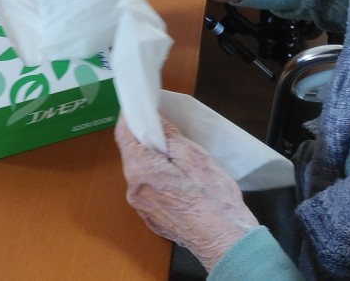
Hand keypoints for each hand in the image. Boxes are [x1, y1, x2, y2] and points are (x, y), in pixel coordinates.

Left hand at [115, 116, 258, 270]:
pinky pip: (151, 191)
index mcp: (141, 171)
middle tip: (171, 133)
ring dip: (157, 162)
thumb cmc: (213, 201)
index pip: (124, 135)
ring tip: (183, 161)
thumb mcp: (194, 158)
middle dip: (149, 141)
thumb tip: (155, 121)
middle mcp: (134, 191)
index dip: (130, 118)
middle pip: (133, 155)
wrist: (225, 242)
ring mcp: (143, 208)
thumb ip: (169, 137)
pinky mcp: (153, 219)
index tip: (140, 108)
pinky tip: (184, 183)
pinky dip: (161, 181)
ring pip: (143, 173)